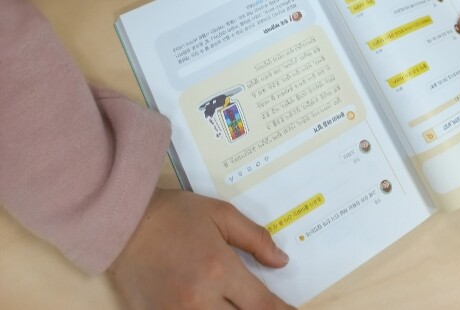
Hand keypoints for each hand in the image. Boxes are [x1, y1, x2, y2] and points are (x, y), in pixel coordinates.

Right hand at [108, 189, 294, 309]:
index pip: (263, 306)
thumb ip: (254, 238)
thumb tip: (281, 262)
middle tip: (264, 308)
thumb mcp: (220, 214)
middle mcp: (201, 300)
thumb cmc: (174, 214)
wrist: (124, 222)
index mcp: (220, 269)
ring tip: (237, 306)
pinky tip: (215, 309)